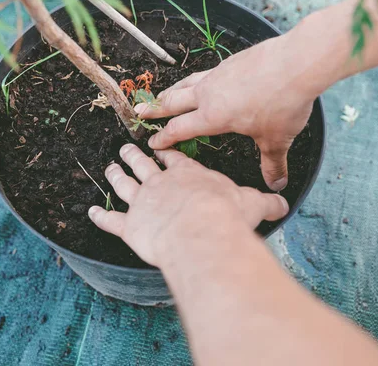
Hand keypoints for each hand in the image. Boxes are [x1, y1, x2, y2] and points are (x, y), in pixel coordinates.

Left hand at [88, 144, 288, 267]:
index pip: (175, 157)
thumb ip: (267, 202)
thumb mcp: (253, 203)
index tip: (159, 146)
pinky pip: (111, 219)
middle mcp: (161, 182)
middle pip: (143, 163)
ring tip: (109, 168)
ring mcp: (143, 201)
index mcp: (187, 173)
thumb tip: (285, 203)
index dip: (167, 152)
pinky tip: (92, 212)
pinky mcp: (130, 225)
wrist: (202, 230)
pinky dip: (101, 216)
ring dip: (115, 175)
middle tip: (126, 148)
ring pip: (123, 183)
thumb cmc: (226, 213)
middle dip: (134, 154)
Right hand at [134, 36, 319, 190]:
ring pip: (186, 84)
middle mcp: (209, 94)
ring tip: (162, 95)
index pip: (179, 129)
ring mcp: (218, 75)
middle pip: (173, 102)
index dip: (163, 138)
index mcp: (213, 116)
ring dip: (170, 91)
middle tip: (138, 112)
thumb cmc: (283, 103)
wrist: (297, 61)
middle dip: (154, 109)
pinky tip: (200, 81)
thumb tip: (277, 185)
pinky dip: (194, 80)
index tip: (151, 143)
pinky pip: (204, 73)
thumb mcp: (276, 139)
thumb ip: (272, 162)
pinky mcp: (230, 62)